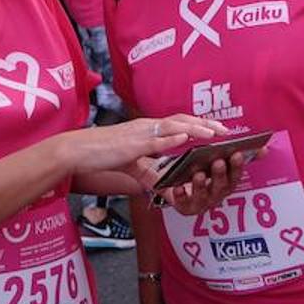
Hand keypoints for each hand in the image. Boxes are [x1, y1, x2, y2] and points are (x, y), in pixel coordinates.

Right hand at [58, 115, 225, 179]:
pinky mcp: (130, 145)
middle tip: (226, 131)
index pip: (180, 122)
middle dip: (206, 124)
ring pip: (173, 126)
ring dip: (195, 128)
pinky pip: (154, 140)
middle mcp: (147, 126)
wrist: (77, 152)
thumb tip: (166, 183)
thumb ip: (150, 170)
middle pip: (182, 119)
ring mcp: (140, 134)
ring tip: (214, 133)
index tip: (218, 129)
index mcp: (148, 129)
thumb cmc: (102, 155)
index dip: (200, 124)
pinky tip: (184, 138)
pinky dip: (170, 138)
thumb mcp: (132, 162)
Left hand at [155, 150, 251, 215]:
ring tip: (198, 173)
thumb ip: (240, 156)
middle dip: (220, 175)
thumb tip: (264, 150)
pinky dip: (181, 195)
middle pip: (221, 187)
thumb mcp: (221, 163)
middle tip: (218, 161)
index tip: (237, 153)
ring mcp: (201, 202)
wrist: (178, 186)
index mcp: (226, 183)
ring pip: (203, 196)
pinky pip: (182, 203)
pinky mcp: (185, 207)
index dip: (237, 166)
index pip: (235, 176)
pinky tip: (178, 186)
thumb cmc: (203, 172)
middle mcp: (216, 195)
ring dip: (202, 185)